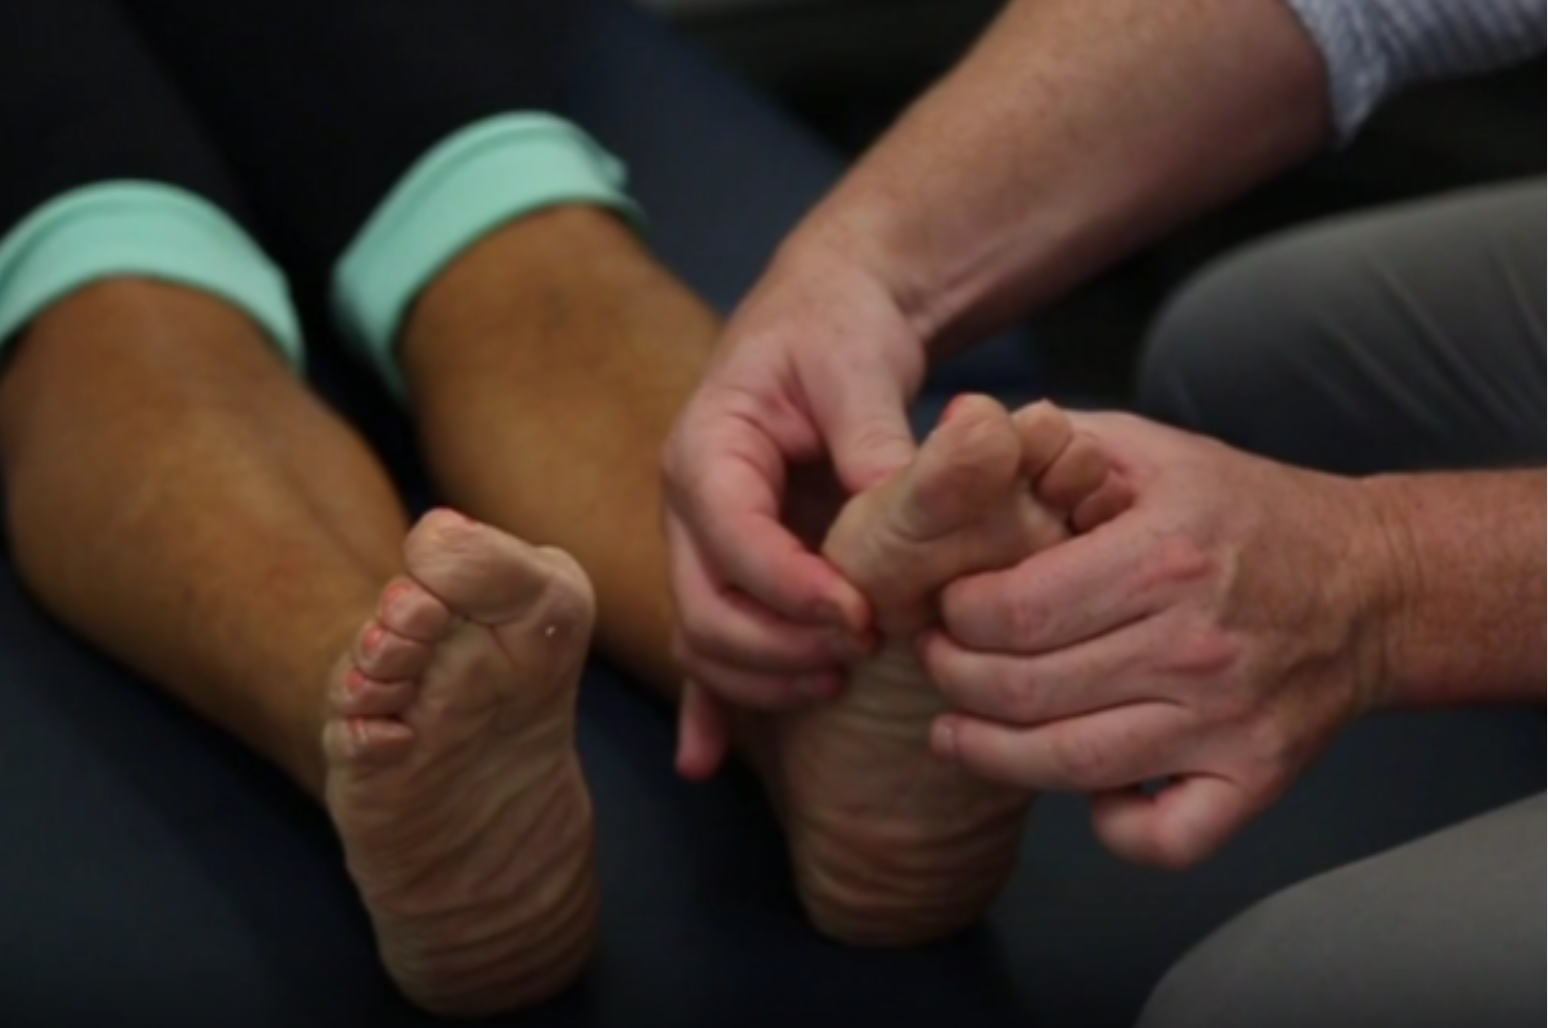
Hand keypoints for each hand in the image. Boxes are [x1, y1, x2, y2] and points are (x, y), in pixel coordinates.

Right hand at [663, 238, 928, 777]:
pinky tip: (705, 763)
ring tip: (838, 687)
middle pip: (702, 606)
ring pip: (704, 637)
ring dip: (760, 677)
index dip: (789, 589)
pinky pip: (711, 643)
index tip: (861, 618)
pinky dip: (709, 707)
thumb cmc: (836, 327)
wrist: (825, 316)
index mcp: (706, 449)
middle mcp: (689, 506)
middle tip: (861, 655)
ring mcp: (704, 544)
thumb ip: (871, 435)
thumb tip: (896, 513)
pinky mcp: (732, 570)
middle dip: (776, 645)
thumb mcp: (857, 362)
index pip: (729, 538)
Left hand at [921, 412, 1398, 868]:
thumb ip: (1059, 438)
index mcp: (1163, 555)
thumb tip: (967, 427)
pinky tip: (1085, 795)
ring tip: (955, 733)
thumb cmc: (1248, 513)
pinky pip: (1169, 838)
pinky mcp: (1256, 776)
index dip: (956, 617)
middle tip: (935, 662)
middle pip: (1028, 690)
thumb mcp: (1158, 450)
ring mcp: (1227, 719)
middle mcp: (1194, 643)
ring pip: (1075, 765)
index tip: (940, 608)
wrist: (1373, 581)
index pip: (1017, 609)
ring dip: (995, 757)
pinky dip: (1116, 830)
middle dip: (954, 680)